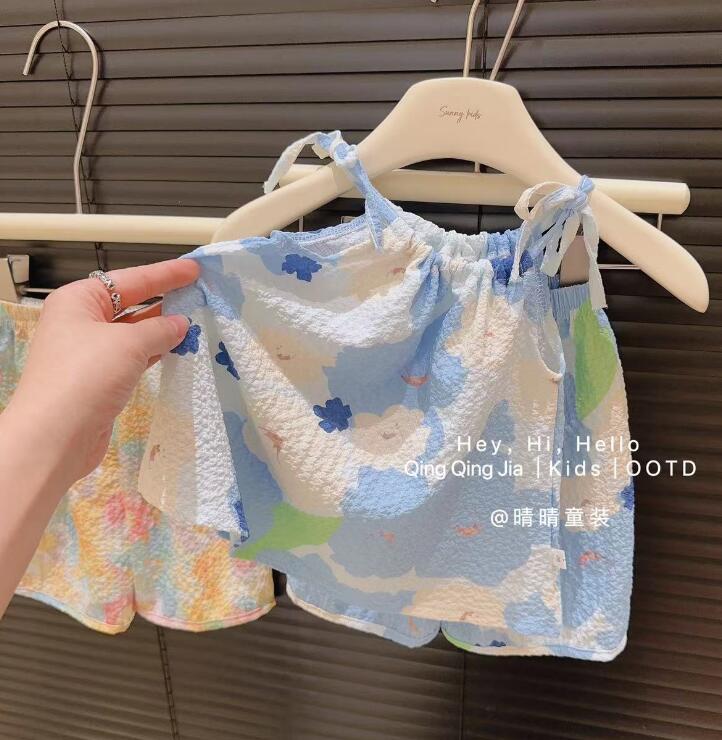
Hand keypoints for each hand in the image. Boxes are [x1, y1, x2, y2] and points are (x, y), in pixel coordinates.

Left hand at [3, 258, 198, 488]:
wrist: (55, 436)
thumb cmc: (86, 376)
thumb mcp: (128, 343)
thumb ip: (160, 329)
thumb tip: (182, 323)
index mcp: (78, 301)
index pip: (130, 280)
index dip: (165, 274)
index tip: (194, 270)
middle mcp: (80, 323)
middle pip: (130, 304)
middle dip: (164, 300)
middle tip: (199, 294)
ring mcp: (89, 353)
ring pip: (133, 333)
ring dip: (162, 329)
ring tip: (197, 321)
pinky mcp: (99, 380)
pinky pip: (133, 358)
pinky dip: (155, 352)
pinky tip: (178, 349)